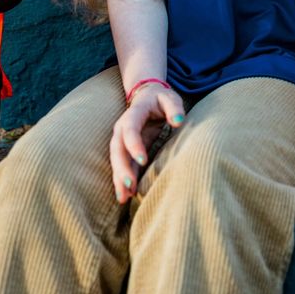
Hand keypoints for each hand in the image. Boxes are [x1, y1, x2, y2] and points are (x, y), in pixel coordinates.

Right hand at [110, 83, 185, 203]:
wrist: (147, 96)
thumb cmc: (161, 99)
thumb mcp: (170, 98)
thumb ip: (174, 108)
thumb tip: (178, 120)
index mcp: (133, 114)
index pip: (130, 130)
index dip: (134, 145)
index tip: (143, 160)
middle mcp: (122, 127)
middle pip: (118, 149)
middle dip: (122, 167)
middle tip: (129, 185)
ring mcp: (121, 139)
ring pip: (116, 160)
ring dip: (119, 178)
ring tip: (123, 197)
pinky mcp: (126, 150)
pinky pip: (123, 165)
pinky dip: (123, 179)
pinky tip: (126, 195)